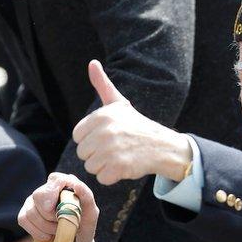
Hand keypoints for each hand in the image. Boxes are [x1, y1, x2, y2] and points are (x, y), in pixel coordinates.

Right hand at [17, 173, 101, 241]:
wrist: (76, 241)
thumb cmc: (85, 223)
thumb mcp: (91, 211)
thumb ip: (87, 196)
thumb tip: (76, 184)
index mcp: (66, 183)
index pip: (55, 179)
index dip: (52, 193)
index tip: (54, 209)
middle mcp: (47, 188)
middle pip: (39, 195)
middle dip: (51, 215)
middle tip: (61, 223)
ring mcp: (34, 200)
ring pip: (31, 211)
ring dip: (46, 226)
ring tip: (58, 230)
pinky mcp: (25, 213)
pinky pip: (23, 219)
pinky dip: (36, 231)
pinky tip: (47, 236)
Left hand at [72, 60, 191, 184]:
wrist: (163, 146)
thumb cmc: (138, 126)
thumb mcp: (119, 104)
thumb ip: (102, 85)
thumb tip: (92, 63)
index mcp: (102, 116)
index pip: (78, 136)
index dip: (92, 139)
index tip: (109, 136)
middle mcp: (106, 131)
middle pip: (83, 153)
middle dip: (98, 154)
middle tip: (117, 148)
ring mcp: (112, 150)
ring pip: (91, 166)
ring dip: (105, 166)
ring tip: (121, 156)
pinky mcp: (118, 167)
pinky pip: (102, 178)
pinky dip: (113, 177)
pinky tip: (126, 166)